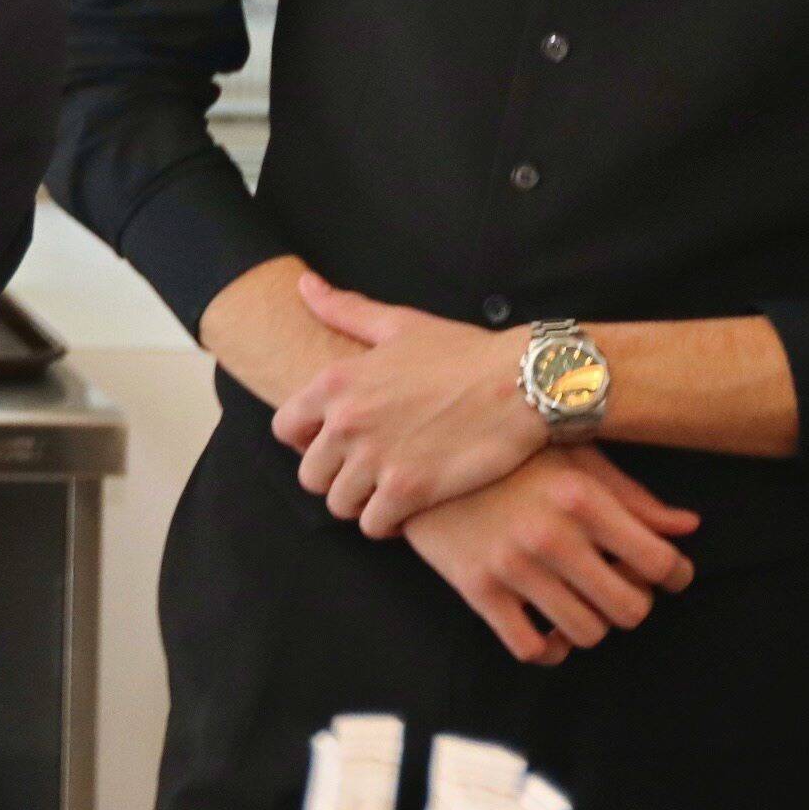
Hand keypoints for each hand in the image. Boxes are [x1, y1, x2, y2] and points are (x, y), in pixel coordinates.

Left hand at [270, 273, 540, 539]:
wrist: (524, 383)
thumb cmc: (464, 352)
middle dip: (334, 476)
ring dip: (359, 503)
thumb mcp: (399, 324)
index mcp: (335, 382)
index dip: (306, 440)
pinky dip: (385, 523)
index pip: (284, 429)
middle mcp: (346, 421)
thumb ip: (345, 309)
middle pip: (309, 474)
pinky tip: (406, 509)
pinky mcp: (408, 490)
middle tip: (364, 473)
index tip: (335, 442)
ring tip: (384, 492)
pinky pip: (372, 525)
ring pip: (338, 504)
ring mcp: (375, 458)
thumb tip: (304, 285)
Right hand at [401, 449, 699, 664]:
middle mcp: (551, 536)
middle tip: (620, 587)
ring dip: (593, 624)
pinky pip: (530, 648)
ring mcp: (512, 566)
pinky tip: (549, 628)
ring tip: (583, 603)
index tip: (667, 573)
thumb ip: (633, 498)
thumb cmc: (510, 455)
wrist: (420, 453)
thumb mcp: (575, 460)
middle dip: (634, 603)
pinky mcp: (477, 589)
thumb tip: (688, 528)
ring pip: (587, 633)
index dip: (675, 575)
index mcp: (582, 498)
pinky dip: (550, 649)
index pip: (660, 562)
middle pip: (630, 609)